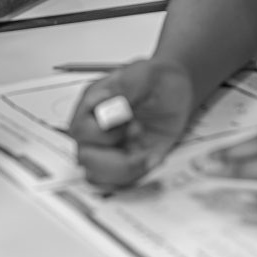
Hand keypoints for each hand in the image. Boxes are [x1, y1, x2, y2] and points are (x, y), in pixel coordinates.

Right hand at [68, 59, 194, 188]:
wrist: (176, 89)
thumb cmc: (156, 79)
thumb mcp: (144, 74)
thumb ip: (124, 88)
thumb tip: (108, 107)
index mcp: (92, 105)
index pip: (80, 129)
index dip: (101, 131)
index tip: (126, 118)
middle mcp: (95, 129)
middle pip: (84, 157)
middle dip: (113, 154)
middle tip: (137, 133)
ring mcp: (109, 148)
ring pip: (97, 175)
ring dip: (124, 168)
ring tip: (145, 151)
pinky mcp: (125, 162)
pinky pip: (118, 182)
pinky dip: (135, 175)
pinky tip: (151, 158)